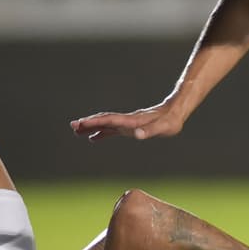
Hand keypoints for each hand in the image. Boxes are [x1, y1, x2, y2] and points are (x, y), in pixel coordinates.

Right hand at [70, 101, 184, 140]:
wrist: (175, 112)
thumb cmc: (170, 121)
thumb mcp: (163, 127)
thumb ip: (149, 131)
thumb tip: (136, 134)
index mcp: (132, 120)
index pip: (110, 120)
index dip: (95, 122)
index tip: (81, 123)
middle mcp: (127, 120)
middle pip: (104, 120)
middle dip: (88, 123)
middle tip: (72, 126)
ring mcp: (127, 123)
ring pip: (106, 123)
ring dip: (91, 127)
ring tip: (76, 131)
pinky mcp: (130, 126)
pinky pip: (112, 129)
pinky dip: (101, 132)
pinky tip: (93, 138)